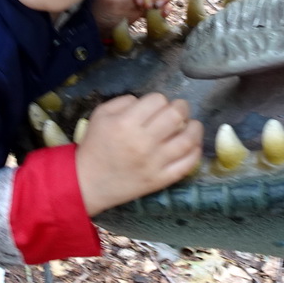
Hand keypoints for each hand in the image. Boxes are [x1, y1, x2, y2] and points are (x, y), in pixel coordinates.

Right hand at [75, 93, 202, 216]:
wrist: (88, 183)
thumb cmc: (95, 146)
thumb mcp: (100, 115)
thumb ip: (124, 101)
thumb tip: (146, 101)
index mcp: (126, 123)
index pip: (157, 100)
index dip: (159, 100)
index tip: (157, 106)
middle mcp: (143, 141)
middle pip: (176, 115)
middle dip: (181, 107)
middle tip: (180, 109)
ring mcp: (154, 162)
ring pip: (187, 140)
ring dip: (194, 128)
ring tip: (192, 125)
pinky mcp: (161, 179)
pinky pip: (187, 164)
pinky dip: (195, 152)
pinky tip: (193, 145)